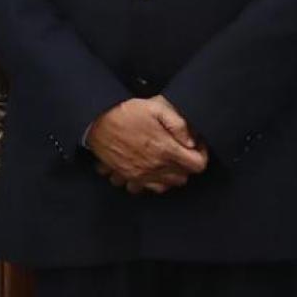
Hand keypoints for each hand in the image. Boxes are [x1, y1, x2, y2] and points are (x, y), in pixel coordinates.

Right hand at [85, 96, 208, 193]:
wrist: (95, 120)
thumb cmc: (126, 112)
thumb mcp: (155, 107)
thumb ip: (178, 123)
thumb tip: (192, 140)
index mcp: (166, 150)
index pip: (198, 165)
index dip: (201, 155)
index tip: (195, 146)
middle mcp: (155, 167)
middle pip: (182, 178)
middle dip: (184, 166)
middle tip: (178, 151)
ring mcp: (139, 174)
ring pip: (163, 186)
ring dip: (166, 176)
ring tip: (161, 162)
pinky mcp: (125, 175)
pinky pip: (140, 189)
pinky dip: (144, 183)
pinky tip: (143, 170)